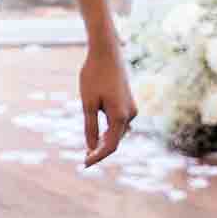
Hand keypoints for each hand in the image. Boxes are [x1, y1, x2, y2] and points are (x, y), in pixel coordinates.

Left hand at [79, 43, 135, 166]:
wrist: (106, 53)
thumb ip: (90, 126)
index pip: (110, 145)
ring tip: (90, 150)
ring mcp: (132, 109)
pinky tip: (99, 134)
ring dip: (106, 141)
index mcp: (120, 116)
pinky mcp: (129, 103)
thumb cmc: (93, 76)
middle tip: (85, 160)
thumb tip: (91, 147)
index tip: (85, 164)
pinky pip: (120, 123)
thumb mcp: (87, 102)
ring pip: (118, 132)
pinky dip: (110, 130)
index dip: (98, 157)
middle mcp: (131, 115)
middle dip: (101, 150)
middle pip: (116, 140)